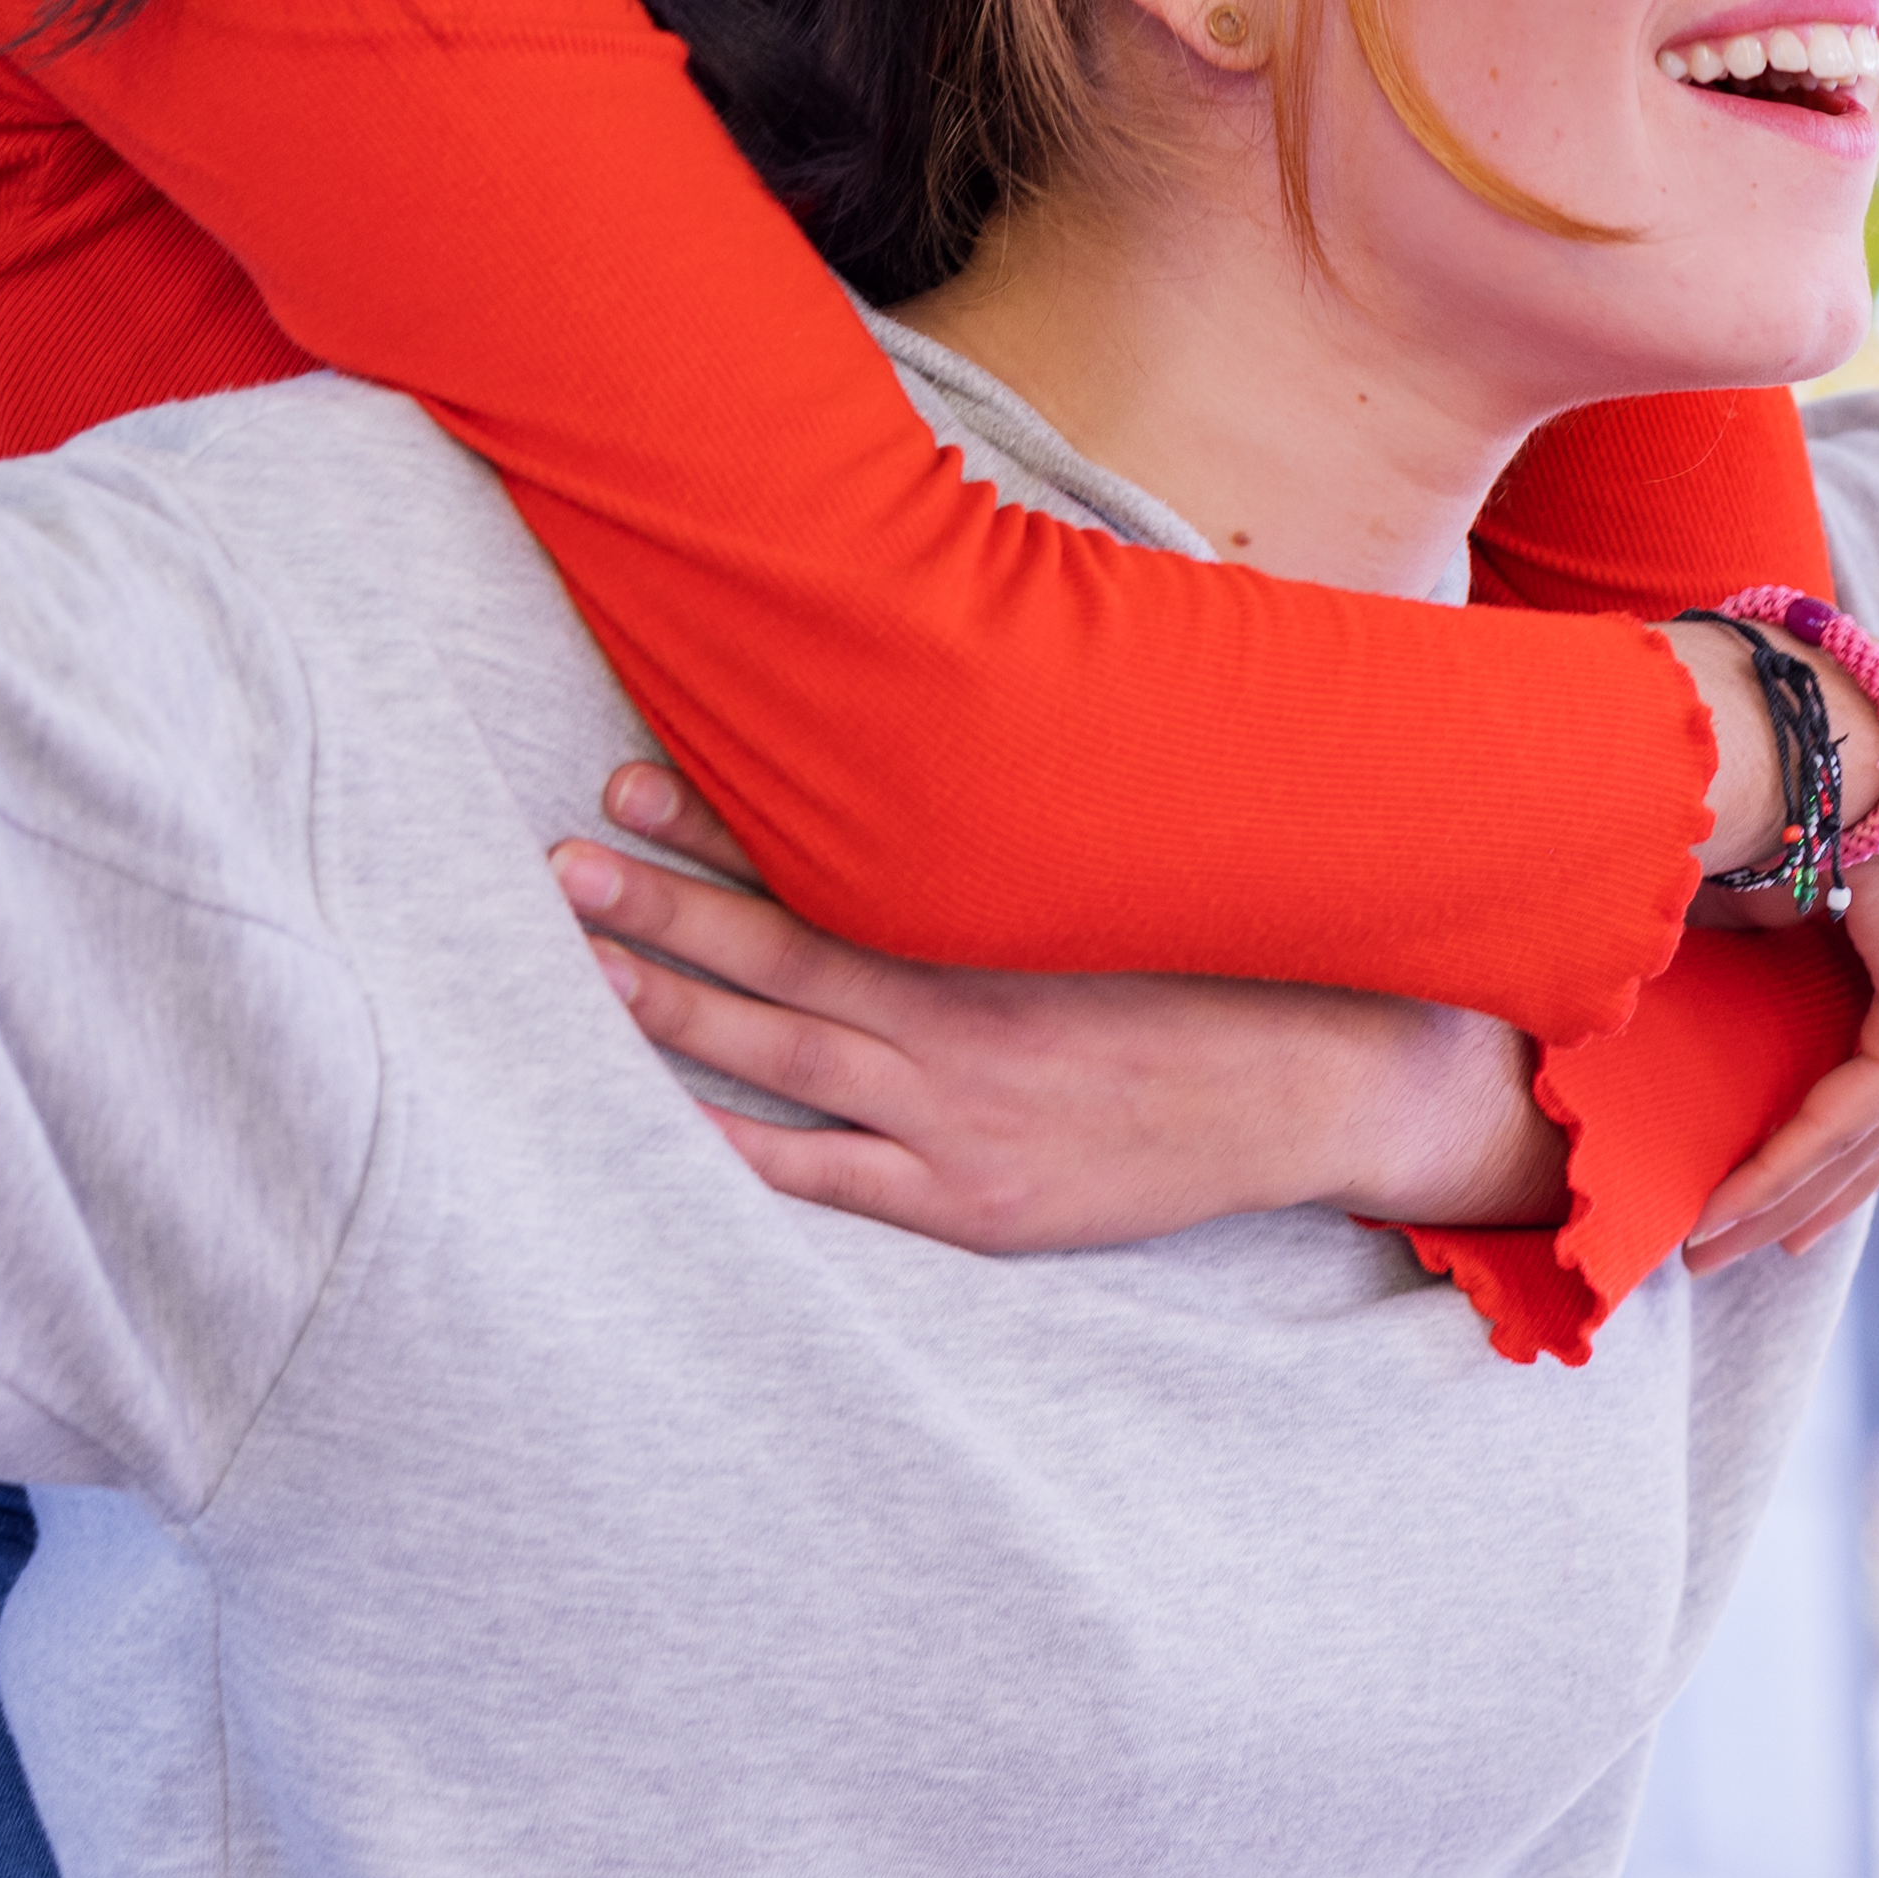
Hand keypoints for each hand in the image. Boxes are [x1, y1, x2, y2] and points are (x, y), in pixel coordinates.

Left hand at [556, 765, 1564, 1252]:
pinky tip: (661, 1125)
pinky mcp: (968, 1204)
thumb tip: (991, 673)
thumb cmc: (1218, 963)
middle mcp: (958, 1013)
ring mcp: (955, 1117)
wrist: (1320, 1089)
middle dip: (661, 905)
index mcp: (994, 921)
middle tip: (558, 862)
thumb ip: (1043, 795)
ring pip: (780, 1059)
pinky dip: (738, 1153)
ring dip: (672, 1009)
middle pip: (777, 954)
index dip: (722, 823)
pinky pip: (827, 1179)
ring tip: (579, 964)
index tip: (631, 778)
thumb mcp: (1131, 861)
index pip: (826, 862)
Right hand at [1684, 674, 1878, 1272]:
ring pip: (1869, 1134)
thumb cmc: (1801, 765)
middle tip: (1732, 1244)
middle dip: (1804, 1191)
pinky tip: (1732, 1208)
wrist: (1850, 725)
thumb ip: (1757, 922)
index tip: (1770, 1183)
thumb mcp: (1770, 866)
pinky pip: (1857, 1118)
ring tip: (1713, 1247)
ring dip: (1786, 1197)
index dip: (1831, 1130)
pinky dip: (1791, 1167)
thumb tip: (1713, 948)